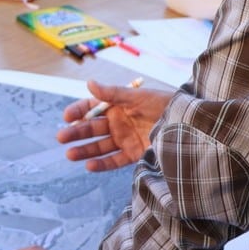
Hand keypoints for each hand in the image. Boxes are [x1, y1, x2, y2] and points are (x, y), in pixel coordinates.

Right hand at [57, 80, 171, 171]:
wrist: (188, 124)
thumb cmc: (164, 104)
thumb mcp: (138, 97)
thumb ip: (113, 93)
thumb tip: (89, 83)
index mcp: (117, 105)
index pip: (91, 108)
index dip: (78, 112)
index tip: (67, 117)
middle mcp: (118, 122)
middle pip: (92, 128)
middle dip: (76, 133)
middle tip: (61, 138)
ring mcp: (125, 139)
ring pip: (100, 146)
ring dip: (84, 150)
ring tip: (70, 155)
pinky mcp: (134, 154)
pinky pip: (114, 160)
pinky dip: (102, 164)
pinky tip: (88, 166)